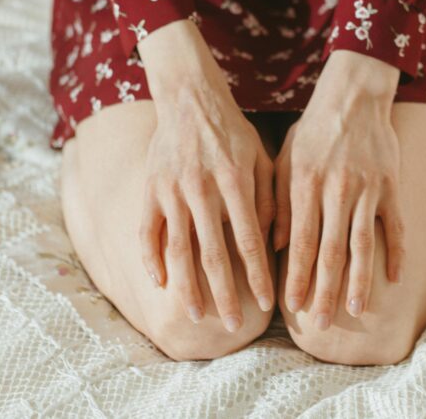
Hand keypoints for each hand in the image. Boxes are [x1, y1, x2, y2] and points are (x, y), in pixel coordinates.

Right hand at [137, 20, 275, 331]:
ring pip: (179, 250)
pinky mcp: (149, 189)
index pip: (248, 240)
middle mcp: (201, 189)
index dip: (257, 276)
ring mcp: (171, 191)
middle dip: (224, 294)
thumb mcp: (262, 157)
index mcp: (234, 181)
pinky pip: (147, 232)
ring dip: (188, 287)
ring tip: (197, 315)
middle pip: (213, 254)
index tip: (266, 305)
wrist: (190, 99)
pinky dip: (151, 259)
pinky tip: (159, 284)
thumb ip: (271, 198)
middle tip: (232, 326)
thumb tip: (278, 245)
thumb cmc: (233, 132)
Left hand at [273, 49, 404, 328]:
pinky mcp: (391, 186)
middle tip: (320, 323)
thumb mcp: (283, 160)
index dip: (295, 276)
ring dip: (360, 282)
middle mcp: (337, 191)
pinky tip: (394, 278)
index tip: (291, 306)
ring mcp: (368, 190)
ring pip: (363, 244)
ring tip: (357, 311)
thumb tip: (272, 246)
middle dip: (324, 290)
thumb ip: (277, 202)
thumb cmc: (313, 131)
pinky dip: (396, 253)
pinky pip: (396, 226)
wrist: (354, 97)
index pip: (299, 241)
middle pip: (330, 251)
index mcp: (305, 185)